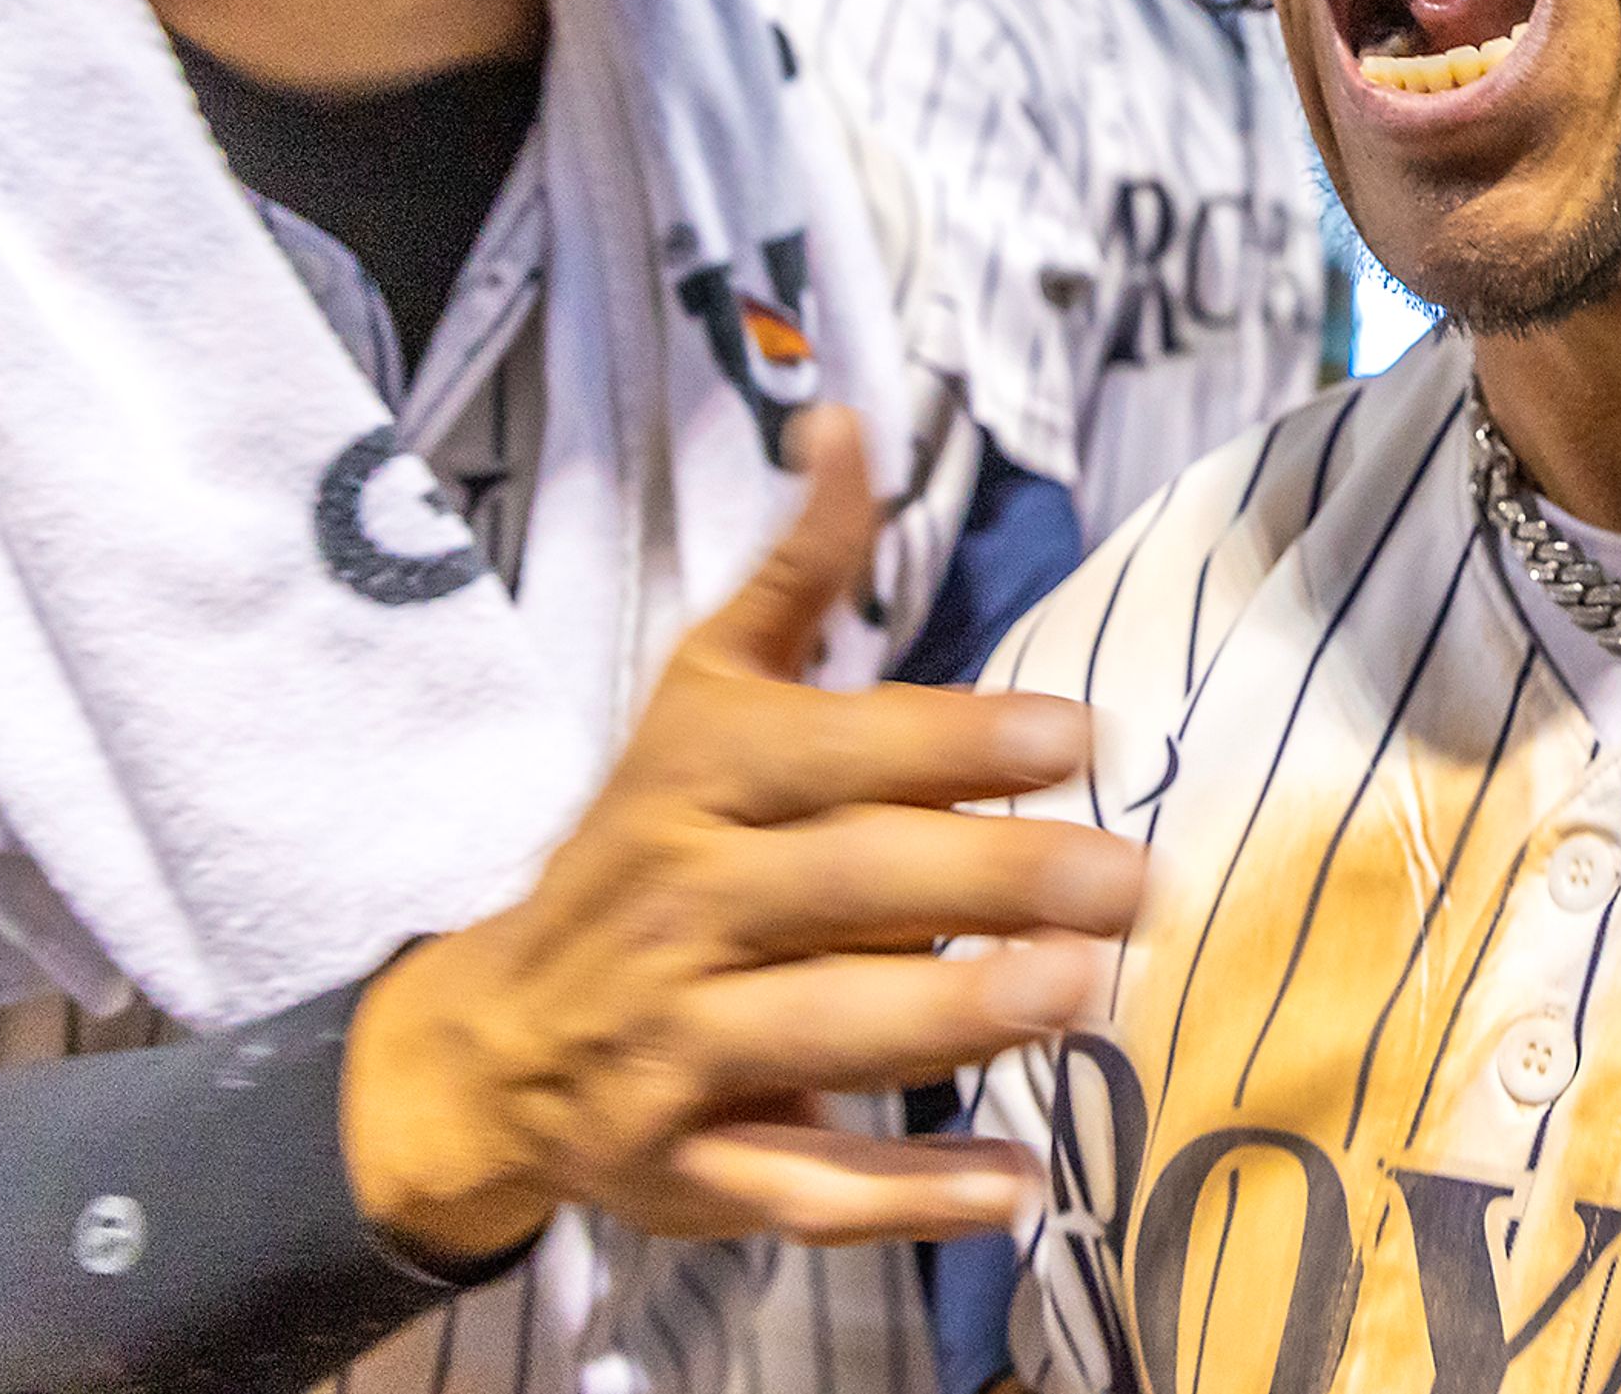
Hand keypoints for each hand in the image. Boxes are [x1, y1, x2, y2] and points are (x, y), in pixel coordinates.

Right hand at [342, 408, 1143, 1261]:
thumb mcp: (700, 697)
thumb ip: (796, 574)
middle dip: (990, 878)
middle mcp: (677, 908)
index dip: (953, 740)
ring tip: (1082, 995)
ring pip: (823, 1030)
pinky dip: (908, 1197)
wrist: (490, 1037)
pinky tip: (1020, 1187)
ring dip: (954, 1014)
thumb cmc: (643, 843)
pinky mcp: (682, 1168)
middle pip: (843, 886)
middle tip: (1129, 876)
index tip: (1080, 732)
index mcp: (694, 782)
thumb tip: (847, 422)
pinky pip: (802, 1186)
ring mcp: (672, 1047)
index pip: (831, 751)